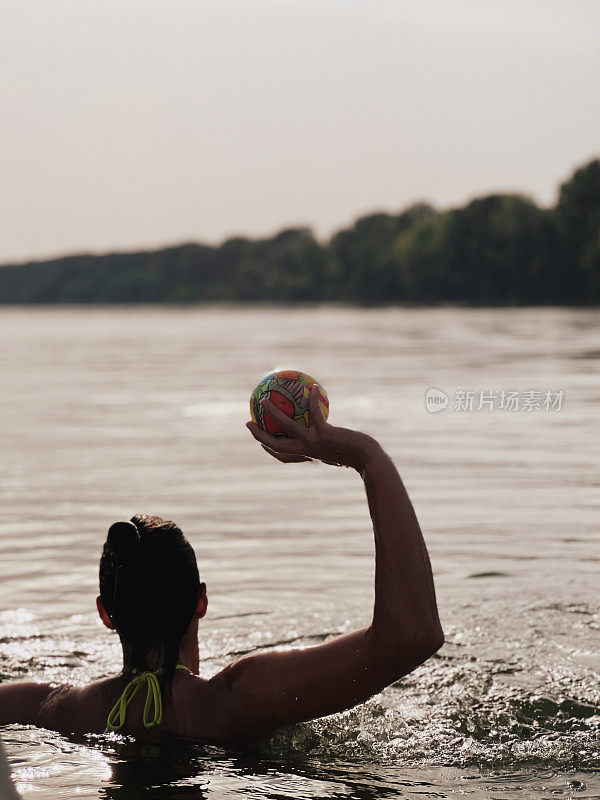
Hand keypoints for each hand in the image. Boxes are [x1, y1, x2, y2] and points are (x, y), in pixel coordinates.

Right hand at [246, 384, 378, 470]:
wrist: (368, 459)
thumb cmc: (354, 453)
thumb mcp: (339, 447)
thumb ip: (327, 439)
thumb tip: (320, 426)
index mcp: (307, 455)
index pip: (282, 456)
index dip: (267, 448)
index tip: (258, 438)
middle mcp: (307, 451)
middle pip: (275, 444)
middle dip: (259, 435)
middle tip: (248, 422)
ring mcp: (314, 443)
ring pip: (286, 427)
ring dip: (273, 413)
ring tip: (264, 399)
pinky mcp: (324, 435)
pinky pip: (314, 413)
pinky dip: (312, 400)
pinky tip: (312, 388)